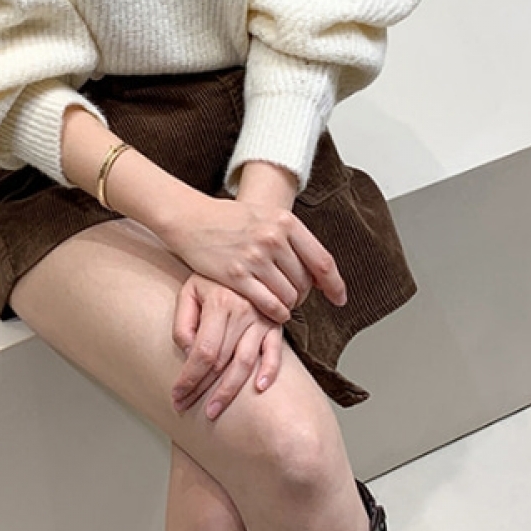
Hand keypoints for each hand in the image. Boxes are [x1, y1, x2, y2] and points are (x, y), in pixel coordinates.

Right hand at [161, 193, 345, 323]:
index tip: (340, 298)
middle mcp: (273, 238)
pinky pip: (269, 304)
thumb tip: (319, 272)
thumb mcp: (266, 217)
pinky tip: (274, 311)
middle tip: (296, 298)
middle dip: (304, 295)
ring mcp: (254, 258)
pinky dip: (276, 313)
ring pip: (288, 296)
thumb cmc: (230, 219)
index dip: (335, 285)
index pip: (322, 261)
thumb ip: (293, 239)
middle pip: (305, 282)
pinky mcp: (236, 276)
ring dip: (289, 305)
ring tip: (282, 303)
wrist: (191, 218)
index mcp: (285, 221)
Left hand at [171, 273, 284, 420]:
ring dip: (229, 391)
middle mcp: (243, 312)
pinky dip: (270, 371)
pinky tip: (259, 389)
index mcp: (220, 303)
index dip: (188, 378)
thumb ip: (183, 322)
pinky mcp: (275, 324)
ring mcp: (261, 319)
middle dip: (202, 390)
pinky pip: (275, 351)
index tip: (176, 395)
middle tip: (186, 407)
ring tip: (213, 411)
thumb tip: (189, 352)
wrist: (240, 257)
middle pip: (222, 362)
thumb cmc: (210, 278)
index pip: (203, 351)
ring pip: (246, 362)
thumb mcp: (189, 291)